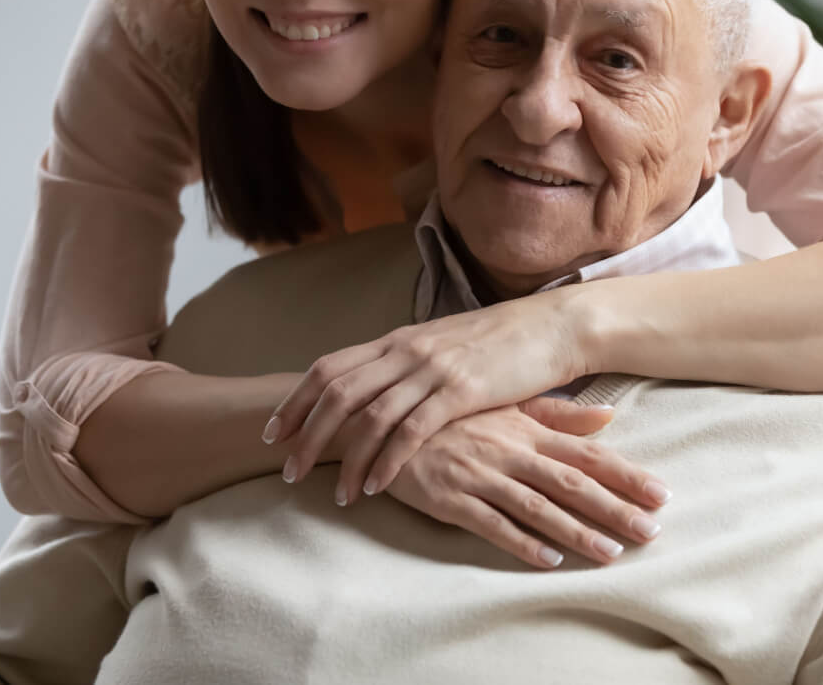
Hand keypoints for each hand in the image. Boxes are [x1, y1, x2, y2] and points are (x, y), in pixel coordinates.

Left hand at [266, 290, 590, 502]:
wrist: (549, 328)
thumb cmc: (498, 342)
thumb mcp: (441, 346)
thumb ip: (406, 364)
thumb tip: (376, 386)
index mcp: (396, 339)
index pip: (328, 367)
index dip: (295, 400)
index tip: (274, 432)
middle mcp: (405, 350)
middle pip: (336, 391)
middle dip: (306, 433)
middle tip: (287, 469)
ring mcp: (431, 369)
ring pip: (369, 416)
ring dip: (346, 458)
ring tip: (335, 494)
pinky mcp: (460, 391)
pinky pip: (411, 431)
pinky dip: (388, 461)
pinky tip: (376, 487)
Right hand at [384, 396, 669, 568]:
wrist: (384, 423)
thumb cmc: (451, 416)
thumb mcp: (505, 405)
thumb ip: (556, 413)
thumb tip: (608, 415)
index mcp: (524, 428)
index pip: (584, 453)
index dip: (623, 474)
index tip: (659, 493)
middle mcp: (508, 451)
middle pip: (570, 483)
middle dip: (613, 508)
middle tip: (650, 530)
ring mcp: (479, 475)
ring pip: (536, 506)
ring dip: (576, 530)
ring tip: (610, 551)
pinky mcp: (449, 498)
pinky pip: (490, 524)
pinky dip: (520, 542)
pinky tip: (548, 560)